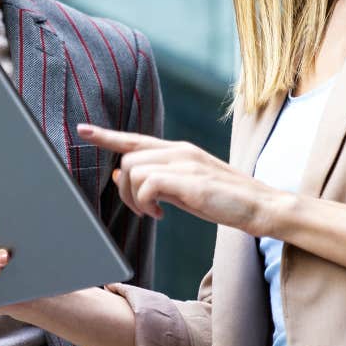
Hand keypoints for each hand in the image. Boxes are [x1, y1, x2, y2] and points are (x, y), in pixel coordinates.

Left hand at [76, 123, 285, 236]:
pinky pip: (147, 185)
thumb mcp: (184, 188)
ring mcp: (185, 163)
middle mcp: (179, 151)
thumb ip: (155, 180)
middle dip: (125, 189)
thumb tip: (118, 177)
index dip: (106, 136)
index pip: (135, 139)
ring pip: (133, 171)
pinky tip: (161, 215)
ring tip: (154, 213)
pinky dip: (146, 203)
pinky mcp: (189, 179)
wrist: (262, 206)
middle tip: (143, 210)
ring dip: (135, 198)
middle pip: (127, 159)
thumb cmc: (224, 201)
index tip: (83, 130)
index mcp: (179, 150)